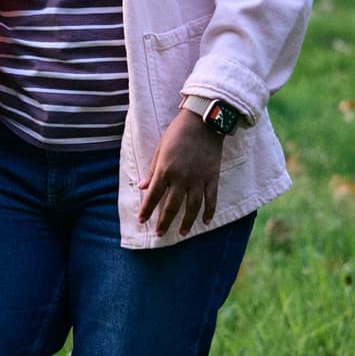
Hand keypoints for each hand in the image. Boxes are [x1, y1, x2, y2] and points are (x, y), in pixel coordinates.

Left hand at [138, 111, 223, 236]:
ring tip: (181, 233)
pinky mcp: (212, 177)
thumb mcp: (160, 149)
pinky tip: (205, 222)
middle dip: (164, 222)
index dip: (146, 210)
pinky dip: (209, 212)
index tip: (142, 221)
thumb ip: (152, 170)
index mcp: (165, 170)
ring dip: (186, 222)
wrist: (203, 121)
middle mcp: (181, 178)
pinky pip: (211, 199)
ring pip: (192, 207)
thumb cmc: (177, 133)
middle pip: (172, 206)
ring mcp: (198, 179)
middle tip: (159, 234)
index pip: (153, 196)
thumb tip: (141, 187)